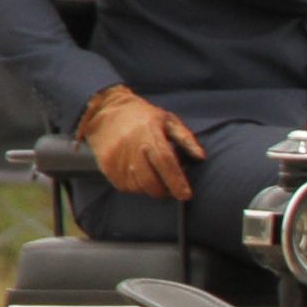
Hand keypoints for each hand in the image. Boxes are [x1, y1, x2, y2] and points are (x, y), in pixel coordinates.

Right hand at [78, 84, 204, 201]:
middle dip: (165, 191)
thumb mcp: (167, 120)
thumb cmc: (142, 117)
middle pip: (150, 181)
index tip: (186, 195)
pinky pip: (125, 186)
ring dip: (151, 189)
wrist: (104, 111)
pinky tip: (140, 174)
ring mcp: (116, 158)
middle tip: (173, 189)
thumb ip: (186, 139)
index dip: (176, 181)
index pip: (165, 162)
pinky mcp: (106, 166)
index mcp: (149, 134)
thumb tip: (201, 157)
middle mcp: (131, 147)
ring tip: (156, 177)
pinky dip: (136, 186)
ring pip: (138, 187)